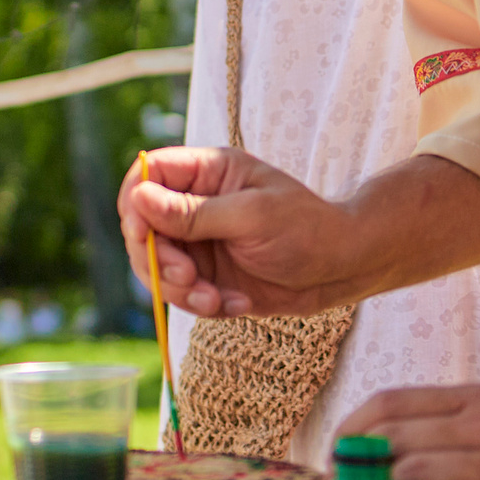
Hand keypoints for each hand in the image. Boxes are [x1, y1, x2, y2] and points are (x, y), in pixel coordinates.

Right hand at [119, 147, 358, 318]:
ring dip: (178, 290)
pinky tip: (236, 306)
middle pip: (142, 228)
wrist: (345, 270)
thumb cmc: (308, 229)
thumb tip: (139, 198)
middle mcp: (195, 205)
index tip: (141, 233)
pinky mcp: (208, 276)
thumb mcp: (251, 217)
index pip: (147, 175)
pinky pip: (182, 294)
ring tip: (214, 301)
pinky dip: (202, 305)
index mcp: (206, 173)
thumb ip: (192, 213)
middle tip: (187, 278)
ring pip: (156, 267)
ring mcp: (199, 243)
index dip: (134, 203)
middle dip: (158, 259)